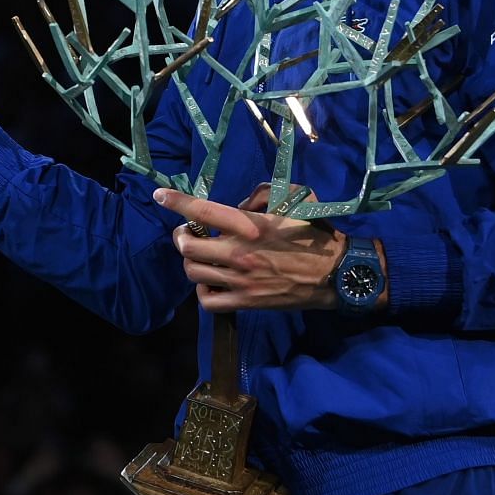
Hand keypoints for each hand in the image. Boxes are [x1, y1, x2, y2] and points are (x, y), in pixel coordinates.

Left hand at [152, 184, 351, 311]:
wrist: (335, 273)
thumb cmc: (314, 232)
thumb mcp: (294, 198)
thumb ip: (261, 193)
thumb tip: (237, 205)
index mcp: (250, 225)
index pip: (202, 211)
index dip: (176, 202)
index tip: (160, 195)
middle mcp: (239, 252)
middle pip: (187, 247)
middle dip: (181, 236)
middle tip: (187, 232)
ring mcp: (240, 280)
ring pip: (193, 272)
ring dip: (190, 261)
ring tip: (199, 255)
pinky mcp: (246, 301)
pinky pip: (208, 301)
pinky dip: (202, 291)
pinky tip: (210, 281)